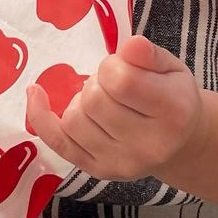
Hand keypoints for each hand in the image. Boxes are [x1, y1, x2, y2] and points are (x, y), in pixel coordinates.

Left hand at [25, 35, 202, 182]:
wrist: (181, 144)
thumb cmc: (174, 97)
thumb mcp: (172, 68)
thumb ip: (150, 55)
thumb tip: (130, 46)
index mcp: (173, 112)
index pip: (122, 81)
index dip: (114, 65)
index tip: (124, 65)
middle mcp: (149, 144)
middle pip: (94, 101)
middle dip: (98, 82)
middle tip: (114, 84)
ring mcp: (121, 163)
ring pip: (73, 120)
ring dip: (80, 100)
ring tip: (102, 98)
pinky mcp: (98, 171)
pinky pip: (56, 141)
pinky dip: (41, 116)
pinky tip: (36, 94)